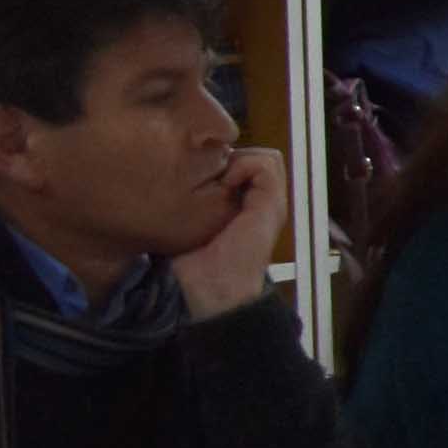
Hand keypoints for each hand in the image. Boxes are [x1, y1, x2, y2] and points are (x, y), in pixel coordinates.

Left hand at [189, 148, 292, 303]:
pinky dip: (244, 166)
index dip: (219, 163)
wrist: (213, 290)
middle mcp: (262, 203)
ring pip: (265, 158)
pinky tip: (225, 184)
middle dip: (229, 159)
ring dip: (239, 161)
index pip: (243, 166)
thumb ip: (188, 206)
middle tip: (206, 175)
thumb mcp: (186, 227)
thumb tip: (175, 179)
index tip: (195, 175)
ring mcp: (270, 203)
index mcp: (245, 209)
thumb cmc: (194, 266)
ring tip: (218, 180)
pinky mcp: (271, 204)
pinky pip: (266, 164)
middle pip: (255, 158)